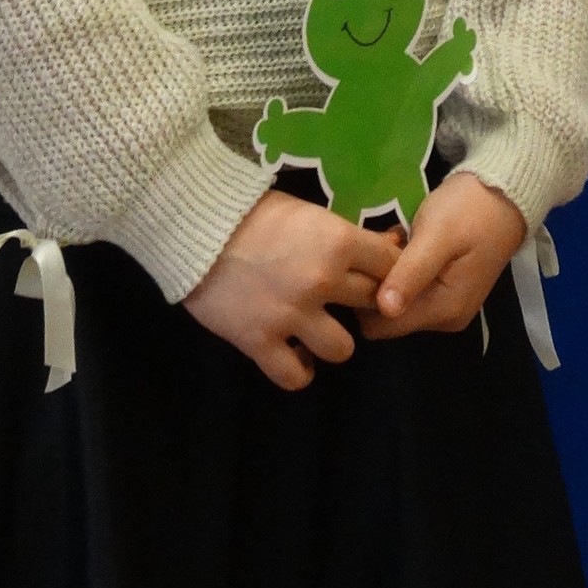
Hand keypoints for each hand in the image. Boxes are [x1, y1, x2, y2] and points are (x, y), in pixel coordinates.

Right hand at [184, 191, 402, 391]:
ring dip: (332, 340)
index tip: (378, 274)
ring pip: (343, 349)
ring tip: (317, 330)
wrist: (195, 225)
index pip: (392, 266)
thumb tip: (384, 247)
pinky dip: (298, 370)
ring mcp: (291, 315)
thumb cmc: (250, 210)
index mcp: (337, 241)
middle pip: (372, 305)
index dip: (389, 271)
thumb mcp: (306, 210)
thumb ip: (340, 235)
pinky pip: (296, 377)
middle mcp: (322, 281)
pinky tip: (293, 355)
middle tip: (344, 300)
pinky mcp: (259, 341)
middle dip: (363, 303)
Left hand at [358, 173, 524, 341]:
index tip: (369, 261)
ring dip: (390, 272)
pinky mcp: (447, 292)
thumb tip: (384, 309)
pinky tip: (407, 241)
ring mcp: (447, 307)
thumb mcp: (437, 235)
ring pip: (397, 301)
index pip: (381, 326)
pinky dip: (403, 269)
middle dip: (378, 281)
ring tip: (398, 237)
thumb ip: (411, 273)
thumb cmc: (470, 210)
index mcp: (443, 310)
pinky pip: (412, 290)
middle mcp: (445, 319)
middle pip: (388, 316)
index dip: (365, 297)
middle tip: (387, 241)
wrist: (505, 194)